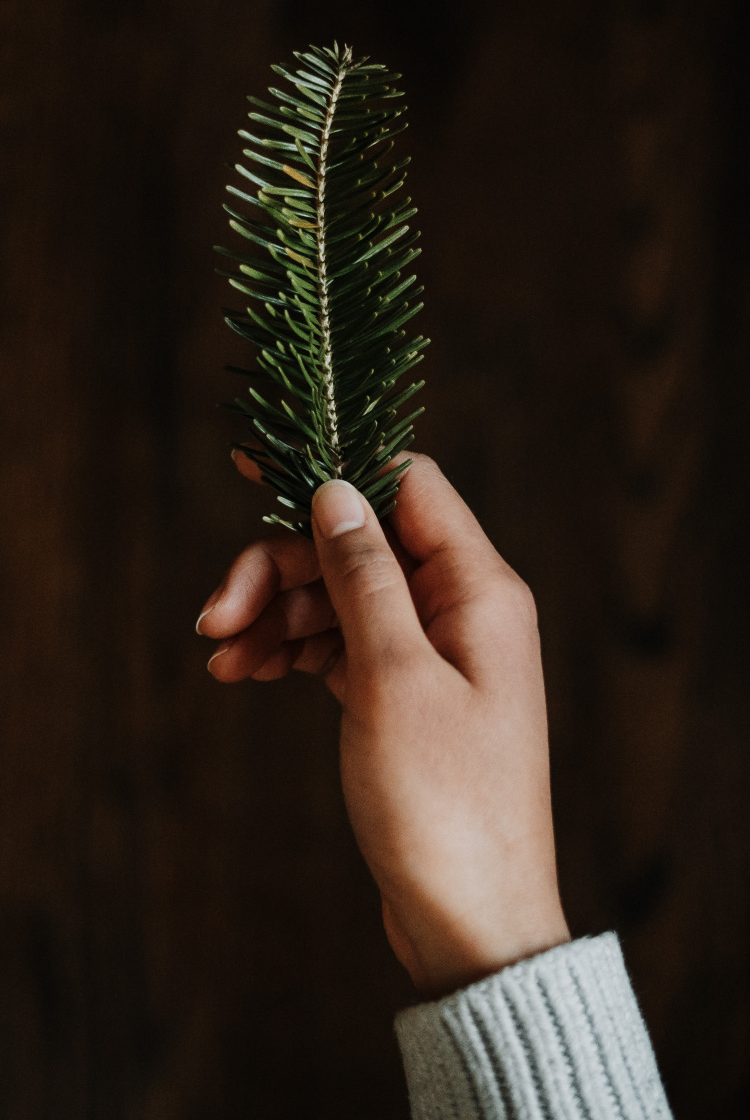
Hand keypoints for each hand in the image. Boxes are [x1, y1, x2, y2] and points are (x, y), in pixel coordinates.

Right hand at [197, 453, 569, 997]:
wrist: (470, 920)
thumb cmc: (444, 803)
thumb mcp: (392, 678)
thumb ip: (363, 575)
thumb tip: (336, 489)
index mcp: (478, 588)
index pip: (406, 487)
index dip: (332, 470)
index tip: (253, 470)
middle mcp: (460, 608)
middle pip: (357, 545)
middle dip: (282, 569)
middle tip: (215, 615)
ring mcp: (432, 653)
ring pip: (340, 596)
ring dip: (276, 615)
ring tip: (221, 655)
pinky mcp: (404, 693)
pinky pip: (340, 645)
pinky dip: (292, 651)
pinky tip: (243, 670)